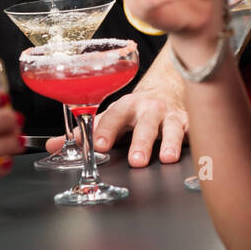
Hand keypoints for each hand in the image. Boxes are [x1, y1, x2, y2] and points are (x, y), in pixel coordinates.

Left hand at [45, 69, 189, 166]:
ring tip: (166, 157)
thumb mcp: (110, 117)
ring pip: (171, 128)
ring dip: (169, 142)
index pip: (114, 116)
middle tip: (135, 160)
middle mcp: (149, 109)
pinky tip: (198, 156)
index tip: (100, 145)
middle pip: (144, 124)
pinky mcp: (190, 123)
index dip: (107, 130)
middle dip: (140, 141)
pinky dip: (195, 143)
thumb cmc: (135, 109)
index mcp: (126, 107)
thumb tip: (52, 146)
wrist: (168, 89)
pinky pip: (194, 133)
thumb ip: (85, 133)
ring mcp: (171, 116)